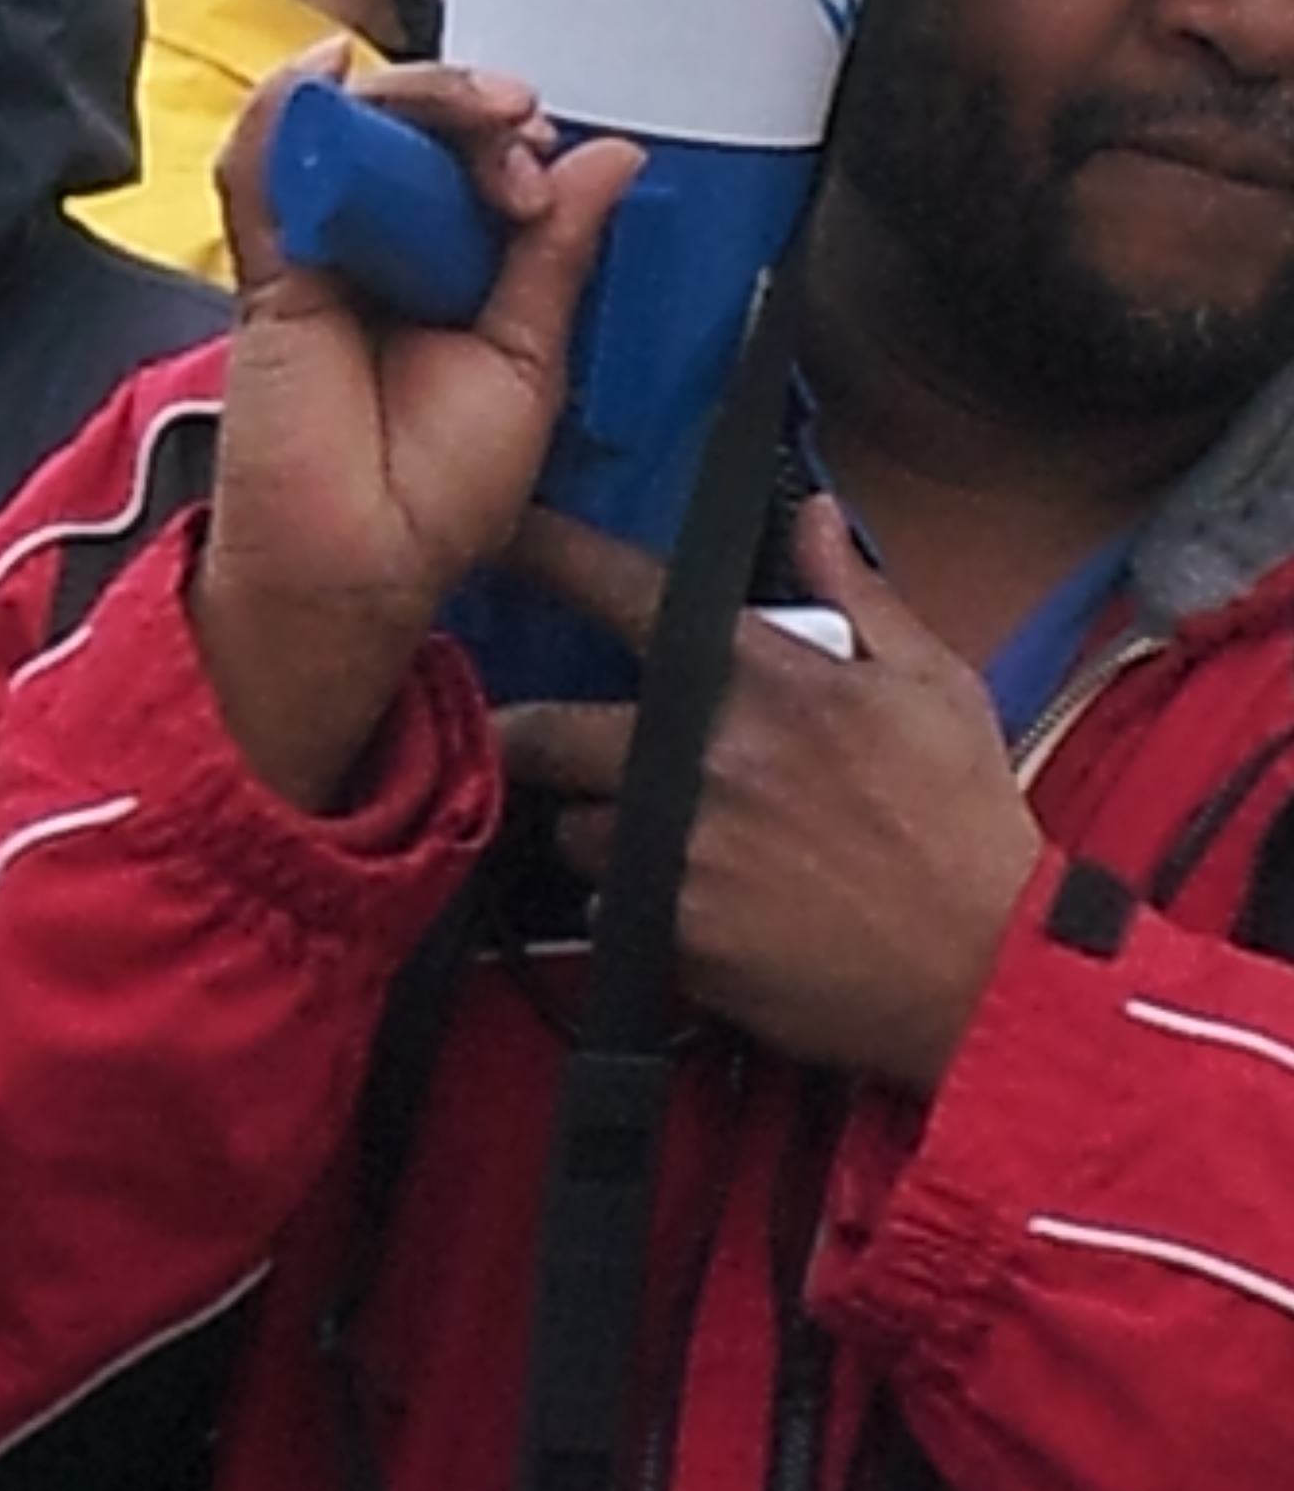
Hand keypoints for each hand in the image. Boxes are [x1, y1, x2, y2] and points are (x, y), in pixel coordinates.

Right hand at [191, 53, 639, 811]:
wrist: (359, 569)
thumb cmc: (436, 493)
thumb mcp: (529, 361)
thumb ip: (555, 257)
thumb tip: (611, 157)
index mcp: (450, 268)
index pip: (473, 161)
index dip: (510, 142)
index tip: (545, 168)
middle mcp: (381, 247)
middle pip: (410, 129)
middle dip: (470, 110)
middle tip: (516, 128)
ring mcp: (317, 250)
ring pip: (346, 128)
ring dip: (414, 100)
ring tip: (475, 117)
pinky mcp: (264, 269)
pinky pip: (259, 169)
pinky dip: (281, 109)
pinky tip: (320, 72)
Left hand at [501, 499, 1044, 1093]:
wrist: (988, 975)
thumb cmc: (964, 821)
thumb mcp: (931, 684)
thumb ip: (856, 595)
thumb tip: (812, 515)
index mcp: (755, 676)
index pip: (623, 592)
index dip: (549, 556)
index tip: (503, 539)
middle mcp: (695, 757)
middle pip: (544, 731)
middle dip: (524, 729)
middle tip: (529, 733)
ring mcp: (675, 852)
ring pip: (573, 828)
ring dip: (595, 825)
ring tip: (658, 834)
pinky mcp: (673, 937)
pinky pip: (612, 908)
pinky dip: (637, 903)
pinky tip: (696, 903)